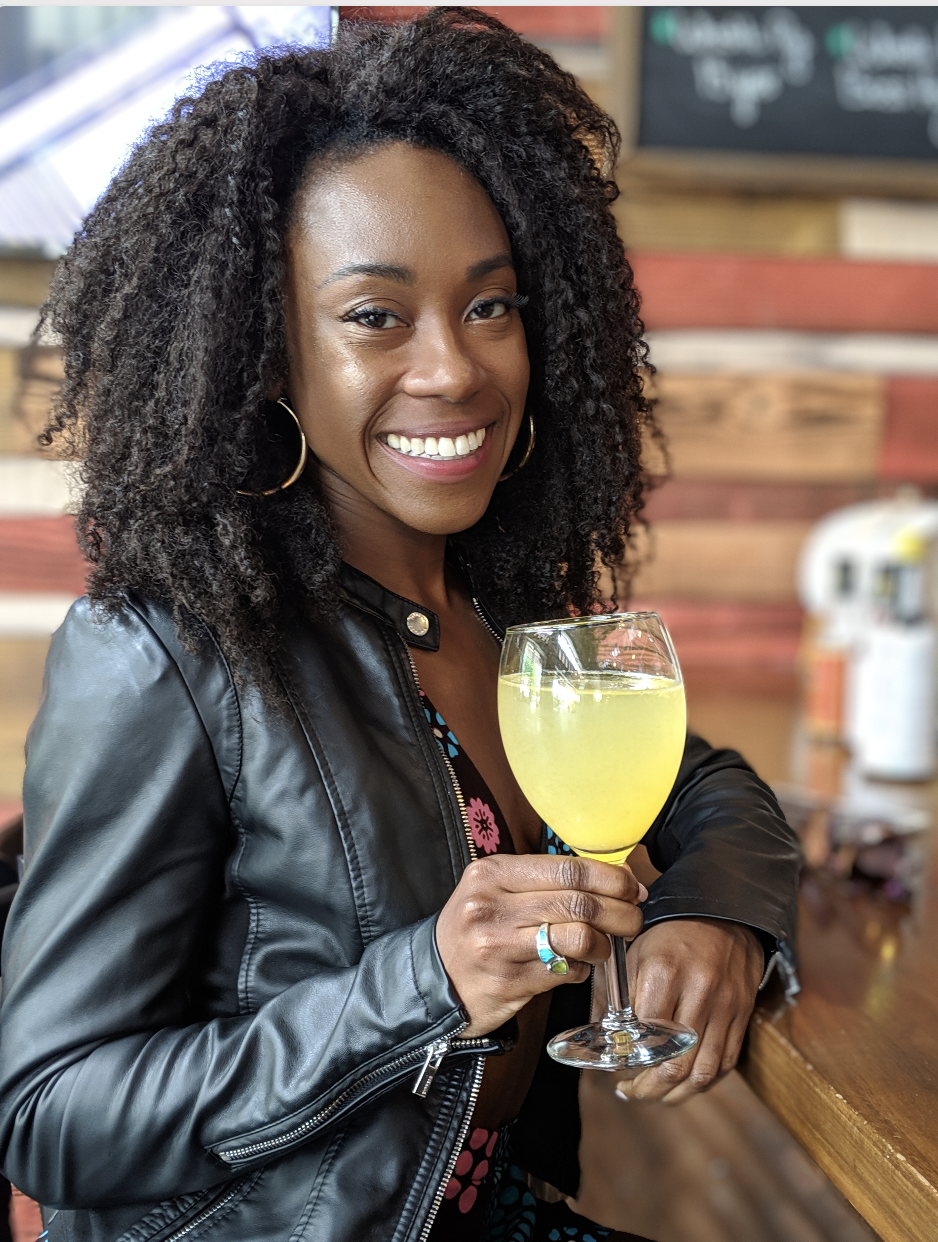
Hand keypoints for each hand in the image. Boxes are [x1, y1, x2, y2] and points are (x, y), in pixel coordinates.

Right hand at [435, 855, 645, 1036]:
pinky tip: (576, 966)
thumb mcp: (495, 891)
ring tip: (605, 946)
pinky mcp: (509, 982)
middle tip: (633, 918)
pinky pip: (565, 972)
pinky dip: (581, 969)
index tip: (632, 887)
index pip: (568, 869)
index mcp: (492, 873)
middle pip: (579, 902)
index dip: (610, 878)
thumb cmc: (476, 930)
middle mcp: (492, 906)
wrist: (434, 979)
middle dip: (619, 911)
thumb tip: (615, 879)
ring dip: (604, 943)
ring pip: (578, 938)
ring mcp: (499, 946)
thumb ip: (544, 881)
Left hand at [615, 917, 763, 1103]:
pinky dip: (703, 1081)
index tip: (616, 1071)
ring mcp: (724, 1007)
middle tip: (631, 1091)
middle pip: (674, 1064)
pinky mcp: (741, 1015)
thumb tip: (604, 1039)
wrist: (722, 913)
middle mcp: (697, 992)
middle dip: (649, 1089)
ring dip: (677, 1094)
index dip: (628, 1063)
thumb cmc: (671, 935)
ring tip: (656, 1094)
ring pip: (702, 1073)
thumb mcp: (636, 954)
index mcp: (664, 973)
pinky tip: (684, 1082)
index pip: (643, 1037)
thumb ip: (620, 997)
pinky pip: (725, 1063)